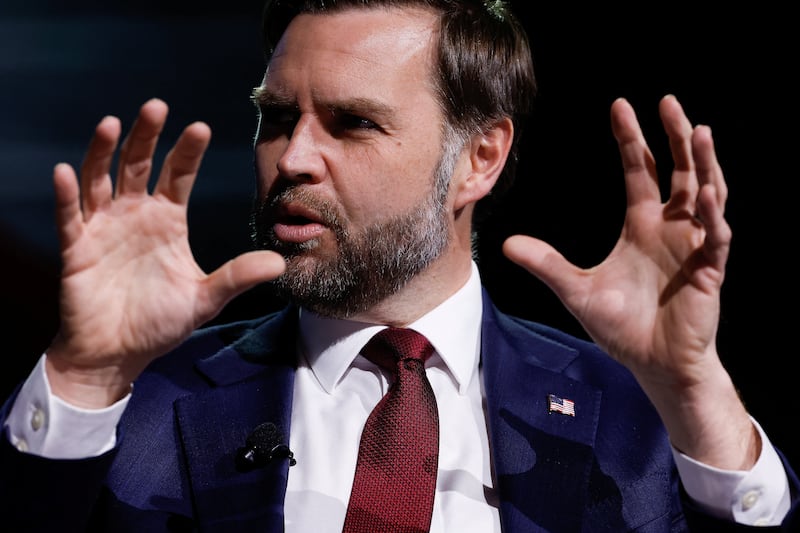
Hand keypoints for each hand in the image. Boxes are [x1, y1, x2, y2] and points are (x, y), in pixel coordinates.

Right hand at [46, 99, 285, 407]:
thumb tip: (279, 263)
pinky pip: (69, 217)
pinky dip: (66, 195)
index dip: (187, 152)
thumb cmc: (159, 323)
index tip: (201, 127)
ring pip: (101, 180)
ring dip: (103, 152)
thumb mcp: (205, 298)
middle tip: (156, 106)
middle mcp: (135, 216)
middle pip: (139, 166)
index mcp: (167, 221)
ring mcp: (104, 228)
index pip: (178, 176)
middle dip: (147, 136)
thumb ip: (237, 277)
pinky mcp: (77, 249)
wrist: (118, 354)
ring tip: (111, 124)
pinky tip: (64, 172)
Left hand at [504, 95, 756, 467]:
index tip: (619, 106)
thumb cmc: (620, 326)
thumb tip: (505, 244)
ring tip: (698, 131)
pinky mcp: (708, 270)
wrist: (651, 363)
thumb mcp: (575, 289)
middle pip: (678, 170)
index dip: (631, 139)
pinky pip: (715, 236)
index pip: (639, 170)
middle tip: (667, 101)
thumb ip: (546, 263)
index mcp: (642, 224)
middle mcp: (670, 227)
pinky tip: (707, 193)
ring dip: (704, 164)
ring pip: (705, 194)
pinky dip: (712, 215)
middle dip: (674, 136)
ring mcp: (693, 245)